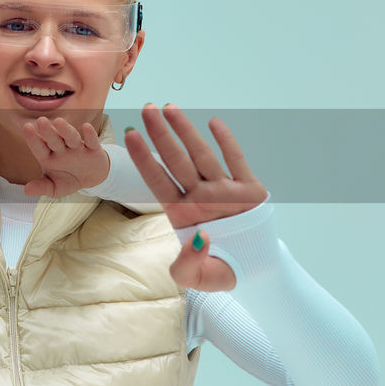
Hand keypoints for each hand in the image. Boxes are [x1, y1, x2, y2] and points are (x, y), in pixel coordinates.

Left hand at [21, 117, 109, 196]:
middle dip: (48, 131)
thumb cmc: (68, 179)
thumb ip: (42, 187)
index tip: (26, 127)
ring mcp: (77, 148)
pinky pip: (92, 141)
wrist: (91, 178)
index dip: (33, 139)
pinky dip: (90, 135)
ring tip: (59, 122)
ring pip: (71, 137)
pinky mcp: (93, 149)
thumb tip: (26, 191)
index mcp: (49, 156)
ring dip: (66, 130)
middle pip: (54, 139)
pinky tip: (86, 127)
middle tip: (41, 120)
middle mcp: (62, 149)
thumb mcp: (55, 188)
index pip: (39, 148)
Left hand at [125, 103, 267, 290]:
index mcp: (182, 214)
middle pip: (176, 160)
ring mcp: (223, 190)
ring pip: (202, 155)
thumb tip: (197, 239)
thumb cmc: (220, 269)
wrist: (255, 270)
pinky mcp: (249, 190)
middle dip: (161, 135)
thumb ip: (188, 265)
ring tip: (169, 107)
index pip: (157, 181)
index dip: (143, 159)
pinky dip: (227, 141)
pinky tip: (213, 122)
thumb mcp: (197, 278)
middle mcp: (200, 197)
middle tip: (147, 108)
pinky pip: (237, 161)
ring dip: (186, 131)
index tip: (128, 135)